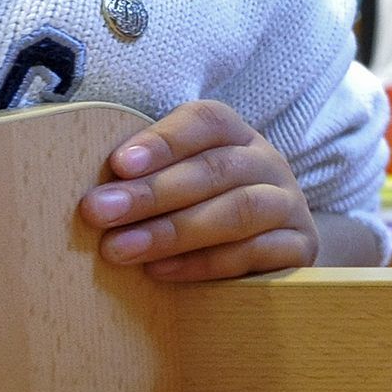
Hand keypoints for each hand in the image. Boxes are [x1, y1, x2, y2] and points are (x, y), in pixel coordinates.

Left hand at [81, 101, 319, 280]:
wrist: (272, 253)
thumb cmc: (205, 211)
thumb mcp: (179, 183)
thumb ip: (146, 178)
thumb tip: (92, 191)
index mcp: (236, 135)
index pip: (205, 121)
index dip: (162, 140)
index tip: (118, 164)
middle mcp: (268, 162)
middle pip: (215, 168)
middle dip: (152, 192)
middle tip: (99, 213)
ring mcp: (289, 204)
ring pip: (238, 210)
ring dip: (174, 230)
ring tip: (121, 249)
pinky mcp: (300, 247)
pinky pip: (256, 253)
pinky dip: (205, 263)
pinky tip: (162, 271)